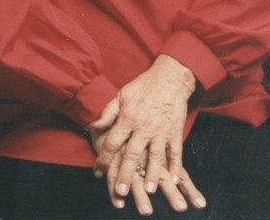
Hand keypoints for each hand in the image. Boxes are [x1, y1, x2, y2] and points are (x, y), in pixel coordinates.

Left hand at [88, 55, 204, 213]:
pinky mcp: (174, 132)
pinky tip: (173, 178)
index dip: (104, 159)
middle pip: (132, 154)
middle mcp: (143, 127)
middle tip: (120, 191)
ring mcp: (160, 130)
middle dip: (126, 173)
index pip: (112, 142)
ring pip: (155, 156)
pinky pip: (175, 152)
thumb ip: (108, 112)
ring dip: (151, 173)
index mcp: (128, 118)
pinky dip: (175, 166)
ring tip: (147, 189)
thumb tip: (94, 126)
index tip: (98, 173)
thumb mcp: (122, 95)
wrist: (169, 77)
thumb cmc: (143, 86)